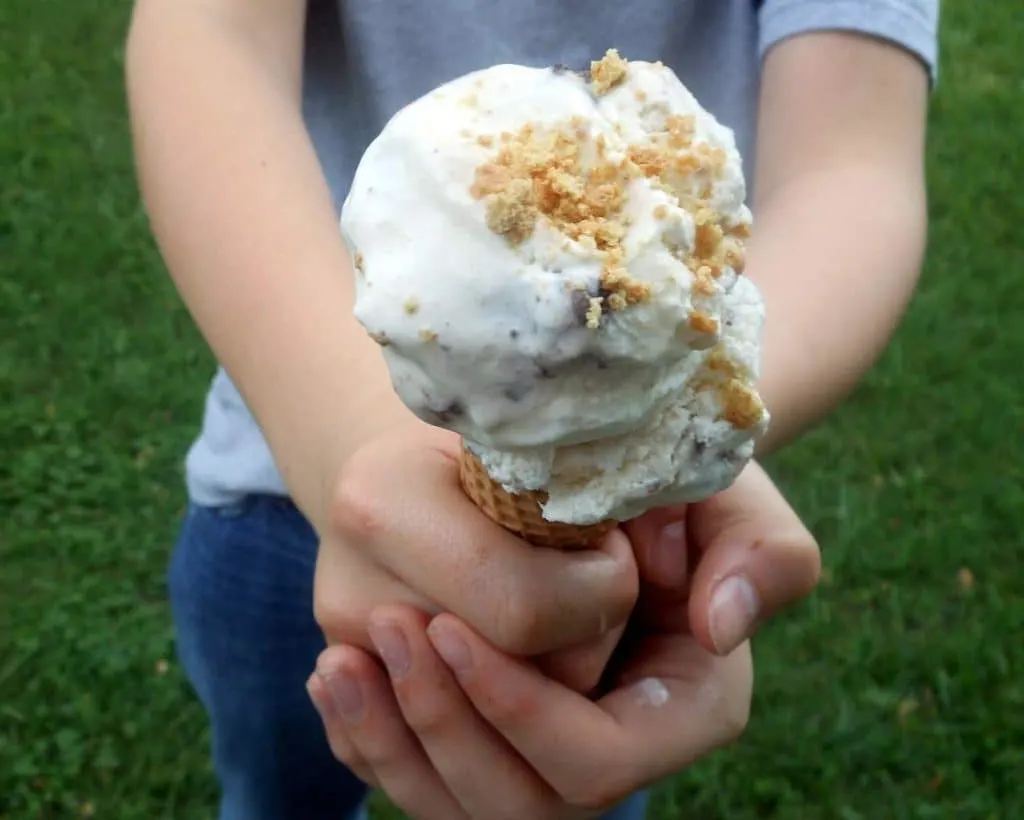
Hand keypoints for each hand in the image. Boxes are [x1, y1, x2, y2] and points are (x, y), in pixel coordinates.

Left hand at [307, 461, 818, 819]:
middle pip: (518, 803)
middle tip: (396, 627)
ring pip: (455, 806)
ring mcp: (538, 747)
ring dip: (393, 741)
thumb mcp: (725, 496)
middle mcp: (608, 740)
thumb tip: (716, 627)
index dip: (523, 709)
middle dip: (448, 725)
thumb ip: (759, 553)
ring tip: (339, 662)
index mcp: (680, 705)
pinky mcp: (477, 733)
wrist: (583, 474)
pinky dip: (365, 742)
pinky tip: (334, 677)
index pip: (598, 760)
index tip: (452, 621)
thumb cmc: (652, 478)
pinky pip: (412, 779)